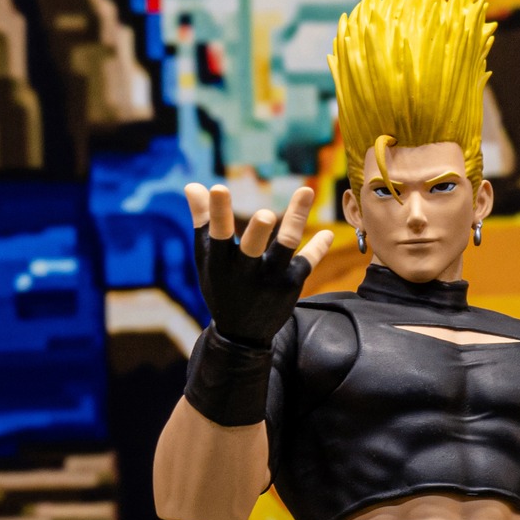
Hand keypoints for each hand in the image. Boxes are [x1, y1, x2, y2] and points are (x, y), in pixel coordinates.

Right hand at [184, 182, 333, 347]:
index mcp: (219, 262)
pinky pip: (307, 261)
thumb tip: (193, 184)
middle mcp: (244, 271)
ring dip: (296, 218)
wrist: (242, 334)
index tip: (217, 189)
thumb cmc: (221, 285)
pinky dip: (318, 246)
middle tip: (266, 216)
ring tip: (306, 191)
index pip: (217, 235)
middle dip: (258, 231)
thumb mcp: (207, 258)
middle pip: (252, 247)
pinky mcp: (290, 284)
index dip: (217, 213)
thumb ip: (202, 221)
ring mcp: (270, 278)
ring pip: (286, 245)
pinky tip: (327, 233)